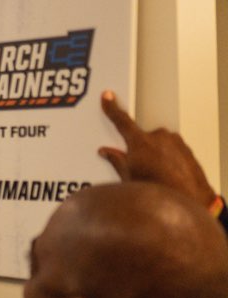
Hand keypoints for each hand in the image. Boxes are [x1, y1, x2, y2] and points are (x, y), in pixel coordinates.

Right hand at [99, 90, 216, 207]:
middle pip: (141, 138)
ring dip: (155, 157)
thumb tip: (108, 152)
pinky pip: (171, 150)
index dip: (112, 108)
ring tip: (157, 177)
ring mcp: (175, 142)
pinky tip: (167, 176)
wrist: (190, 200)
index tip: (108, 98)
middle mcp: (159, 137)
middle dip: (138, 151)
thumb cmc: (160, 191)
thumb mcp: (129, 178)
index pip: (121, 121)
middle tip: (140, 169)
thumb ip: (117, 160)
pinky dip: (167, 160)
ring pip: (157, 145)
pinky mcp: (186, 149)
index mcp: (140, 142)